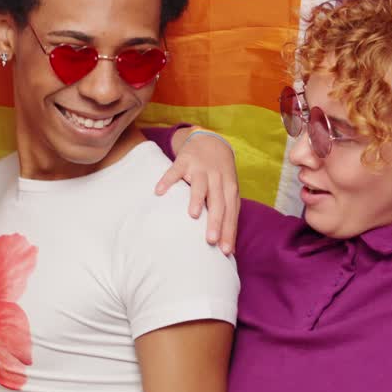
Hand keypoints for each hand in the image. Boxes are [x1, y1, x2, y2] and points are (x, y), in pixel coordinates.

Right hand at [155, 127, 238, 254]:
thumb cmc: (219, 174)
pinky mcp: (184, 160)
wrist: (209, 141)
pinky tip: (159, 191)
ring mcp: (200, 168)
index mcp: (230, 187)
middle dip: (216, 221)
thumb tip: (229, 247)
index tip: (225, 250)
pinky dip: (167, 180)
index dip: (229, 231)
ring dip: (197, 199)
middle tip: (210, 240)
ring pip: (200, 185)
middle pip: (218, 201)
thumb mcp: (227, 189)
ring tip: (192, 215)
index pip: (231, 212)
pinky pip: (175, 171)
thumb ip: (227, 213)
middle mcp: (217, 178)